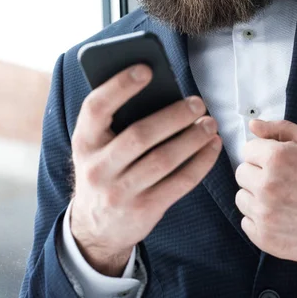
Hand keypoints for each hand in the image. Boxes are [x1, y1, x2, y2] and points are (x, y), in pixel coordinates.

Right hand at [70, 64, 221, 275]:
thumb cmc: (104, 170)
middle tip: (198, 102)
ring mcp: (120, 192)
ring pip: (163, 160)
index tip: (146, 69)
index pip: (96, 108)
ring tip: (210, 123)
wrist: (95, 228)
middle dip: (174, 116)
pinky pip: (179, 183)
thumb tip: (162, 90)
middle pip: (140, 135)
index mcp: (83, 142)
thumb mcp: (97, 146)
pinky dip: (200, 162)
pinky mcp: (144, 210)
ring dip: (192, 138)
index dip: (119, 86)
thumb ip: (118, 121)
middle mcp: (97, 168)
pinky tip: (212, 147)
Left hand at [234, 118, 296, 264]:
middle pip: (242, 173)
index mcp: (276, 158)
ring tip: (282, 200)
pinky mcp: (265, 238)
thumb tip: (254, 126)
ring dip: (256, 197)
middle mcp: (266, 185)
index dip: (264, 154)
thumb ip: (281, 129)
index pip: (248, 150)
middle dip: (258, 174)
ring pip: (242, 198)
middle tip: (282, 181)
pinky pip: (246, 222)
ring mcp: (265, 213)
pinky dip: (259, 220)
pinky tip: (280, 216)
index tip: (277, 163)